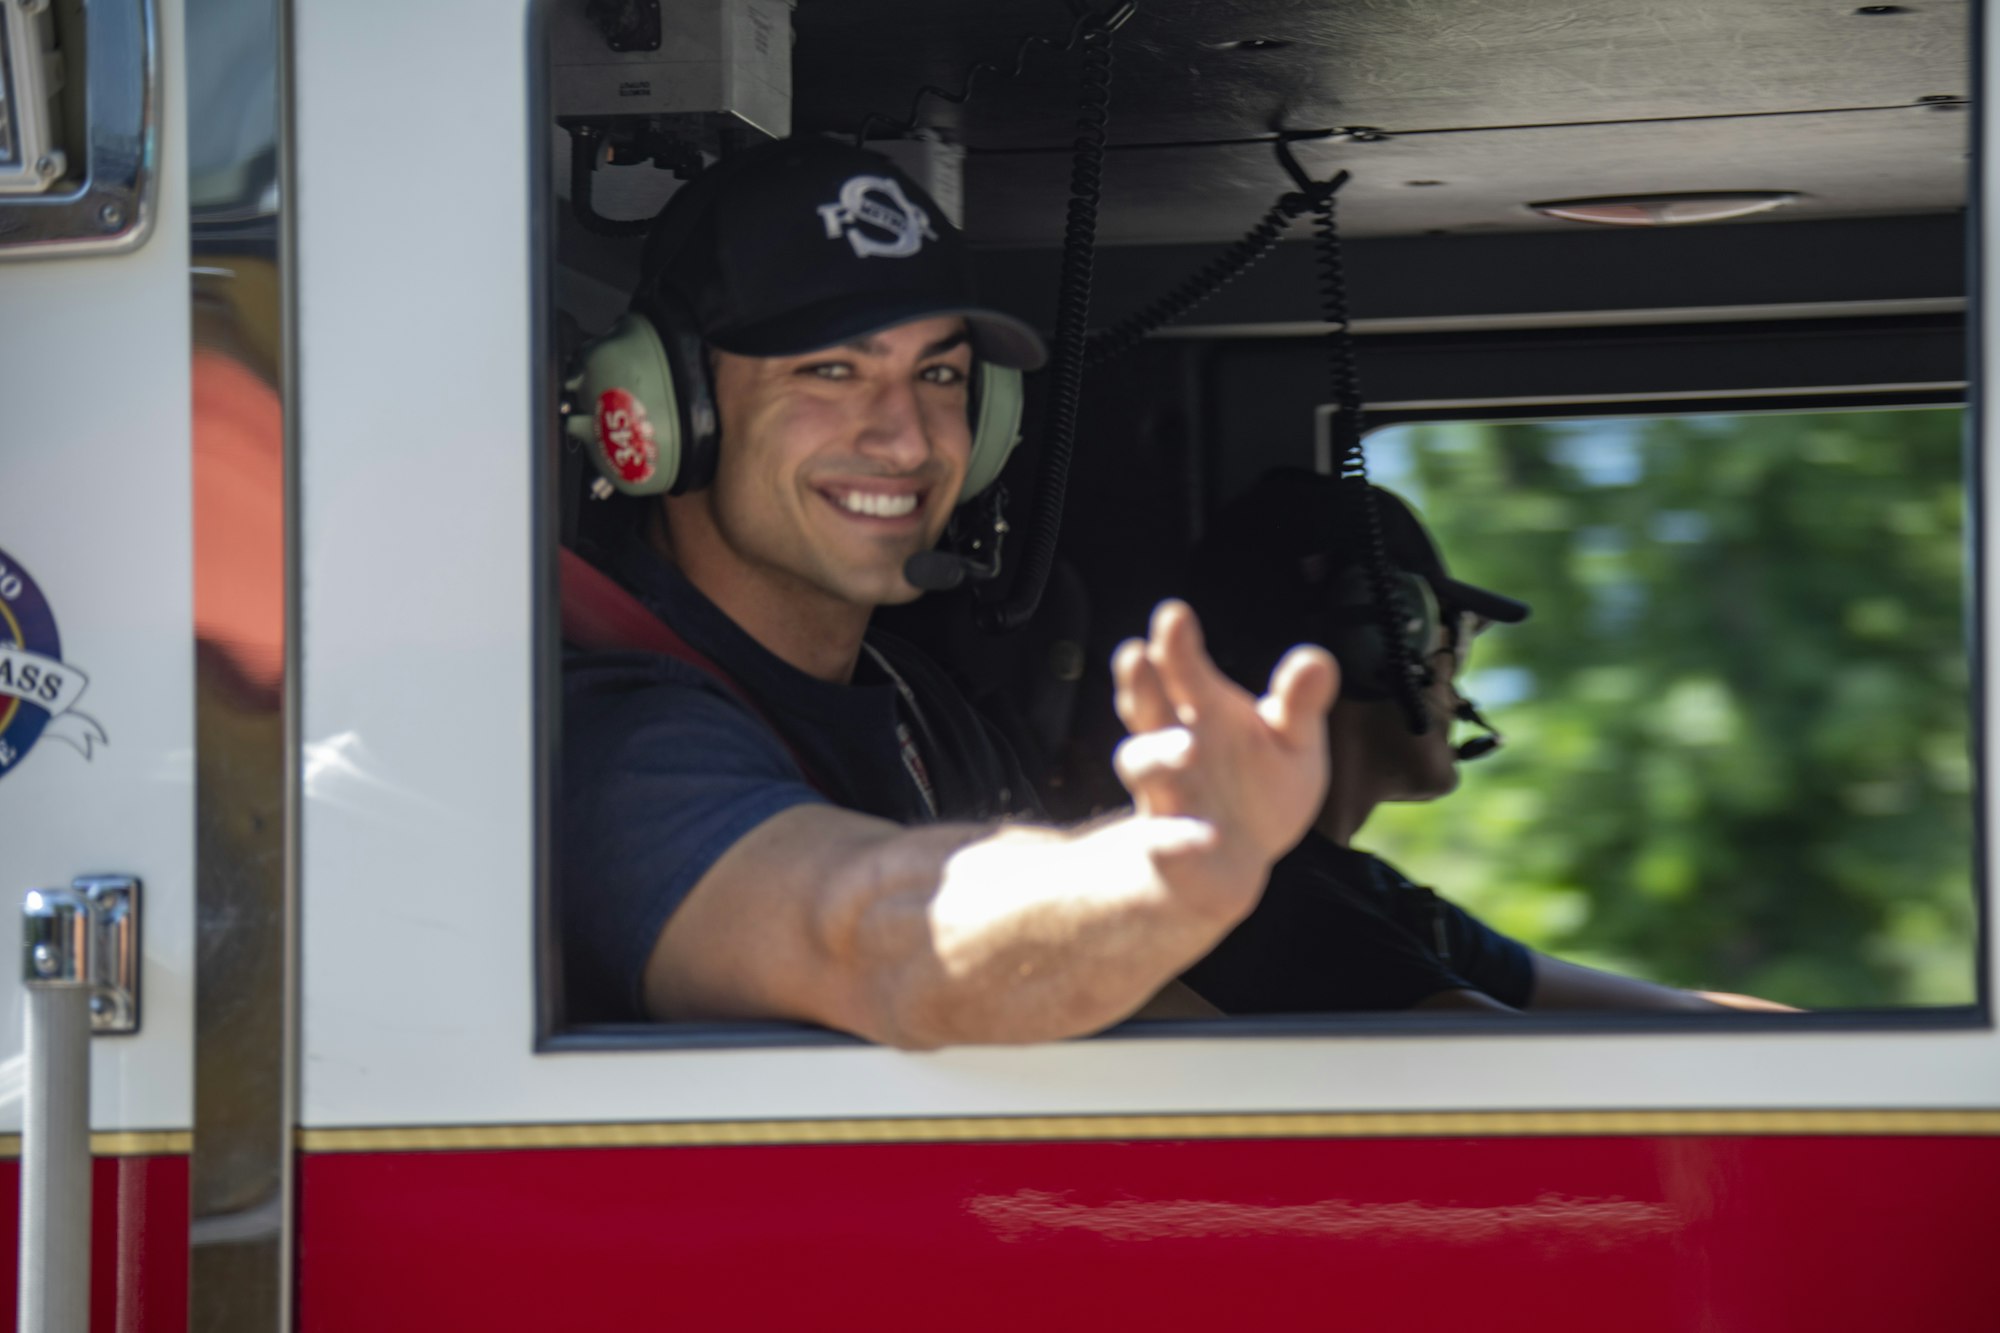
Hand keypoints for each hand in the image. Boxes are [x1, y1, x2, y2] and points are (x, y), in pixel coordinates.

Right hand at [1109, 601, 1337, 886]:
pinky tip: (1206, 834)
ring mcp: (1165, 794)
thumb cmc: (1258, 787)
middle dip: (1140, 683)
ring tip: (1189, 748)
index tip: (1174, 614)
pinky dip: (1179, 836)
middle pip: (1146, 708)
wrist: (1233, 863)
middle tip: (1136, 654)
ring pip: (1142, 766)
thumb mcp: (1291, 741)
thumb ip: (1300, 703)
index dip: (1176, 644)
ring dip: (1159, 754)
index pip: (1183, 670)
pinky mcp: (1168, 846)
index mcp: (1203, 711)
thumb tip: (1319, 659)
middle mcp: (1173, 745)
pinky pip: (1163, 840)